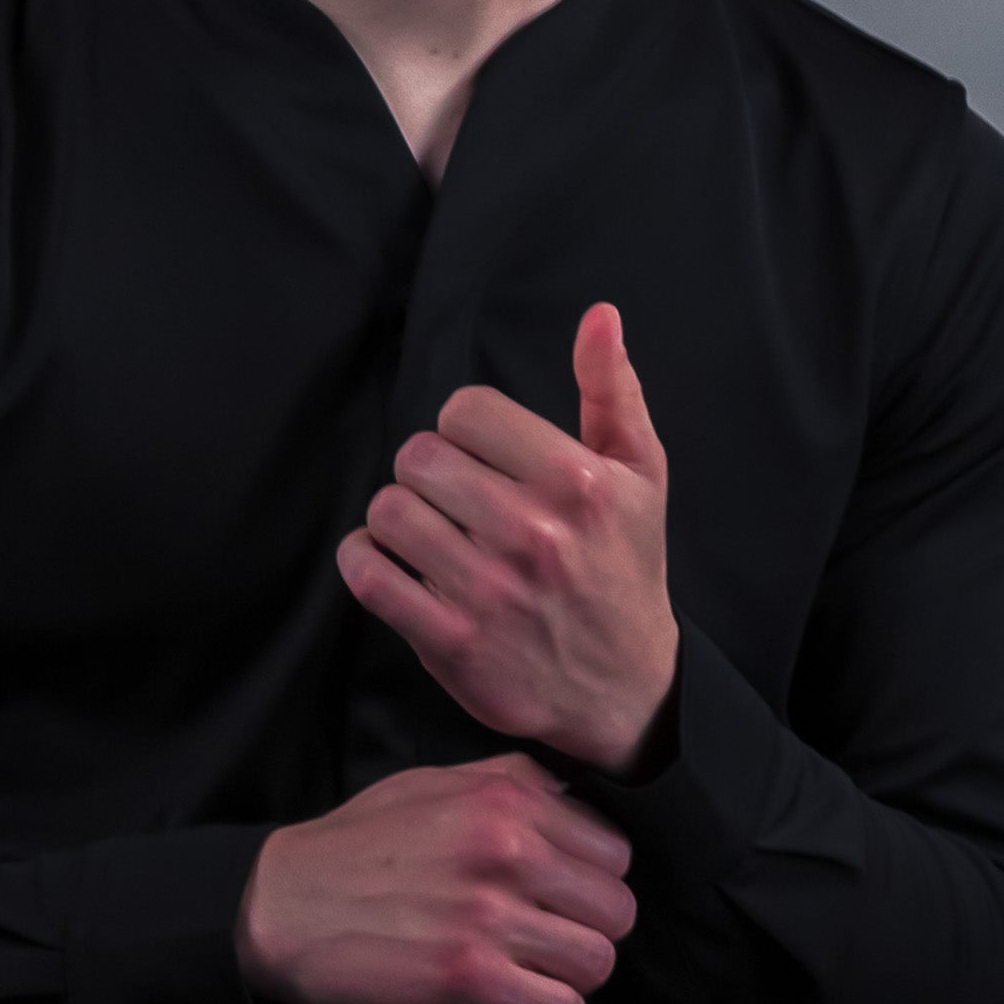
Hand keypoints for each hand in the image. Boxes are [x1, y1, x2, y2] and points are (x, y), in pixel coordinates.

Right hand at [235, 755, 637, 1003]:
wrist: (279, 906)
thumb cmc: (353, 847)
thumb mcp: (432, 783)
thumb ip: (510, 780)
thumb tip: (574, 792)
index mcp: (506, 801)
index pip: (614, 851)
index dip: (591, 881)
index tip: (558, 898)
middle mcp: (508, 853)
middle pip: (616, 910)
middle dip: (588, 930)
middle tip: (547, 941)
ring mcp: (491, 918)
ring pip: (598, 962)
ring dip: (572, 976)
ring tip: (534, 973)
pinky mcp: (471, 979)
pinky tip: (519, 1001)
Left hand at [338, 301, 677, 776]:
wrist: (625, 688)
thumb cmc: (626, 570)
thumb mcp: (640, 475)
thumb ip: (613, 391)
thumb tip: (598, 315)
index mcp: (576, 483)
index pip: (466, 410)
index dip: (464, 427)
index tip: (481, 456)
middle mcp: (531, 534)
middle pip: (419, 457)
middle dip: (428, 472)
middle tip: (452, 498)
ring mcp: (487, 592)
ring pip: (388, 511)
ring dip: (396, 516)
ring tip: (426, 531)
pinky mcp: (451, 642)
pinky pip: (369, 576)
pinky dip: (363, 560)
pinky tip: (389, 562)